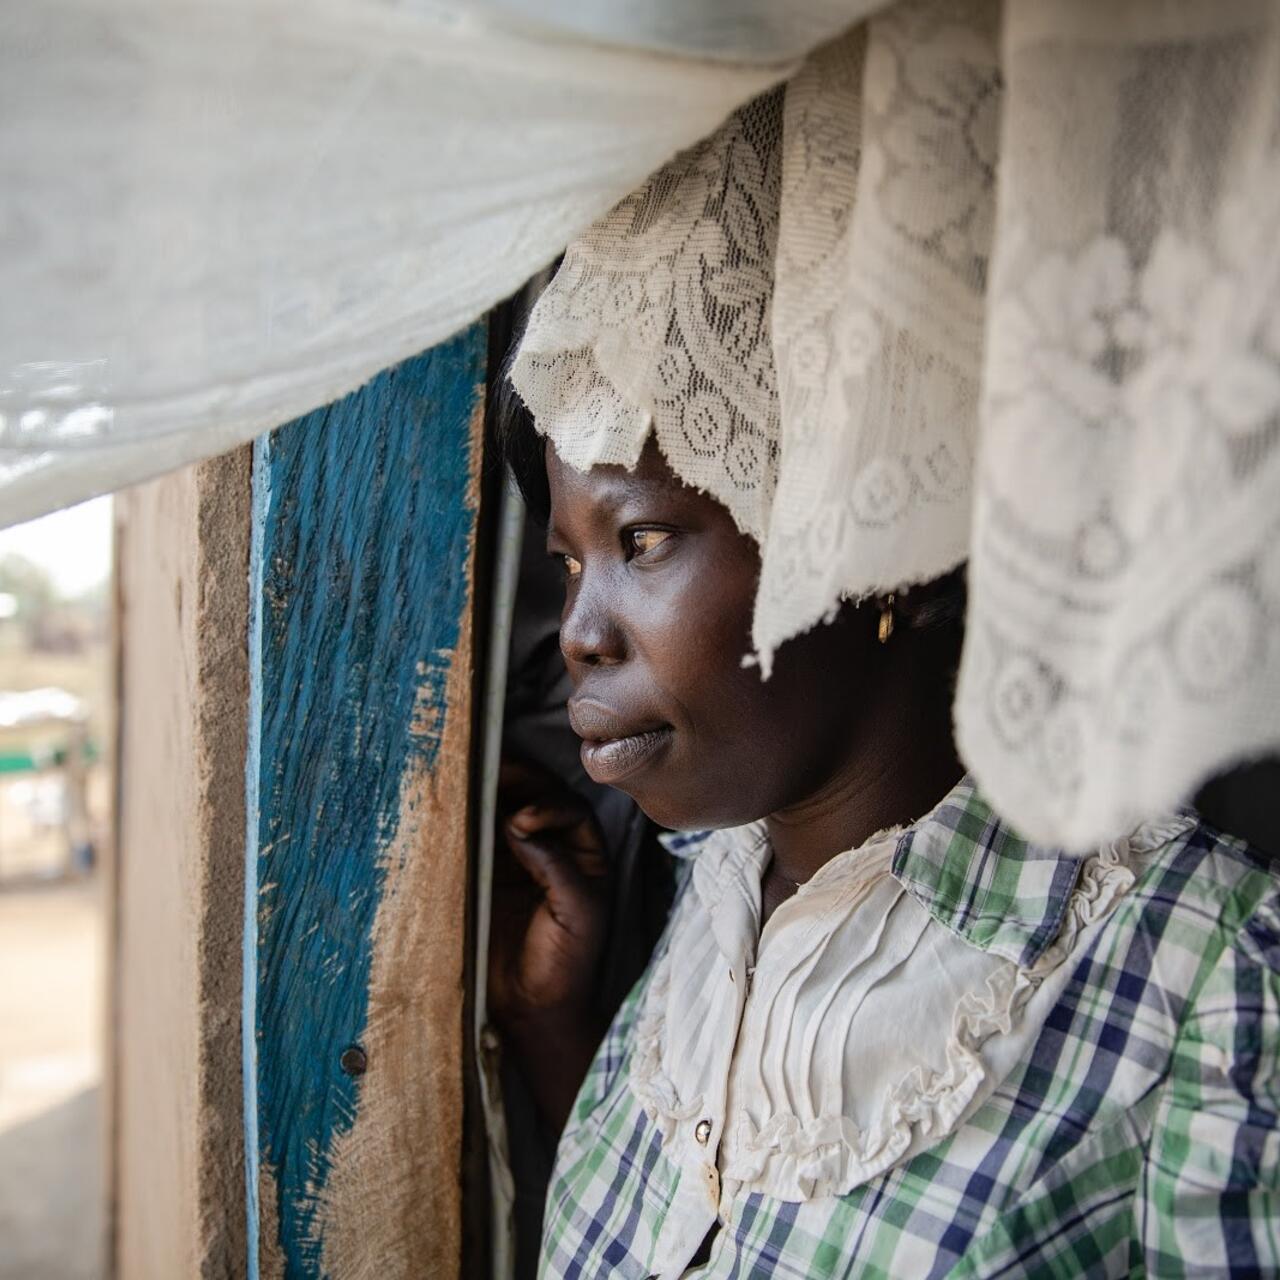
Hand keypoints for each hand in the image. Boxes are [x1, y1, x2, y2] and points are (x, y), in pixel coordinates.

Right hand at [488, 758, 609, 1034]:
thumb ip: (556, 867)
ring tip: (469, 773)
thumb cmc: (565, 964)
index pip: (572, 810)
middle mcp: (553, 848)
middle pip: (537, 798)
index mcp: (585, 855)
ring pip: (505, 808)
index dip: (549, 805)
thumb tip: (519, 825)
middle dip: (518, 779)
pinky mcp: (484, 871)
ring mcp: (517, 858)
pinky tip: (453, 803)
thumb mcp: (577, 914)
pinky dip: (467, 816)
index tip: (522, 820)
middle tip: (490, 767)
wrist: (529, 1010)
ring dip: (490, 789)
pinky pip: (477, 834)